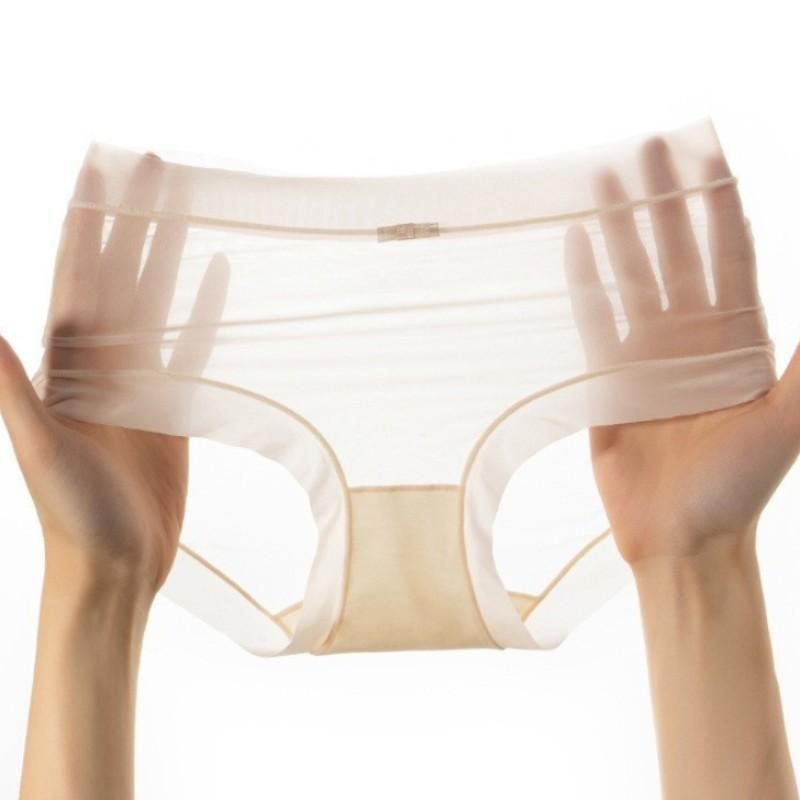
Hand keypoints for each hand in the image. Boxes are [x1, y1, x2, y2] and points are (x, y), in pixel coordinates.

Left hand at [0, 153, 229, 594]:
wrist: (113, 564)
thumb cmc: (70, 514)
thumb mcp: (38, 448)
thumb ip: (12, 387)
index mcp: (64, 362)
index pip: (76, 276)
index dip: (86, 222)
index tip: (100, 170)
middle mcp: (99, 362)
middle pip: (119, 275)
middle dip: (133, 220)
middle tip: (155, 169)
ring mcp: (137, 381)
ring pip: (155, 302)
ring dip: (169, 255)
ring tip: (187, 209)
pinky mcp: (171, 403)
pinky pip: (191, 345)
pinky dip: (203, 311)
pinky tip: (217, 278)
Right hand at [563, 136, 799, 564]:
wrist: (682, 537)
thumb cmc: (741, 483)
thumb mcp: (789, 418)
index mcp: (740, 338)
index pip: (730, 254)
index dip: (719, 204)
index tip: (708, 154)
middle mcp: (693, 337)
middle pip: (676, 254)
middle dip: (663, 201)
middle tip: (646, 149)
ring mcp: (647, 356)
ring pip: (632, 278)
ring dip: (619, 231)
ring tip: (602, 183)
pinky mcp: (608, 379)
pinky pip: (593, 320)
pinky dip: (584, 283)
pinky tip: (574, 245)